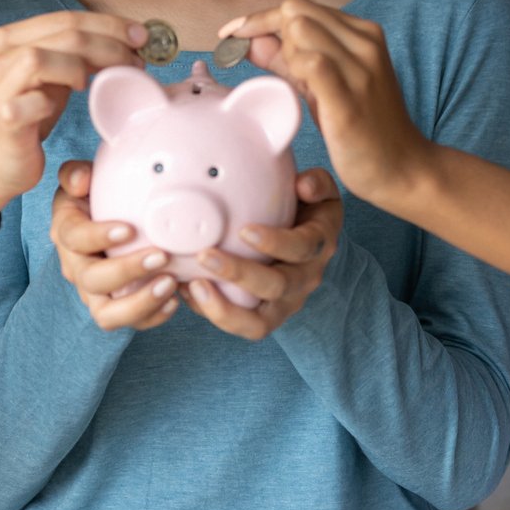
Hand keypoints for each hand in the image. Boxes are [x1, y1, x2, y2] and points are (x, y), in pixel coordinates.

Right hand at [0, 13, 147, 219]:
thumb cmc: (29, 116)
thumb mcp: (53, 77)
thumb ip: (77, 55)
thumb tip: (129, 41)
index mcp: (10, 38)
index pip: (66, 19)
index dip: (108, 24)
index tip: (141, 37)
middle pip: (63, 35)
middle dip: (108, 45)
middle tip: (136, 61)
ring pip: (41, 58)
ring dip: (80, 68)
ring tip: (95, 85)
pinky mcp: (2, 117)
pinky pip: (33, 101)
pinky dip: (52, 102)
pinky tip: (59, 109)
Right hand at [49, 161, 182, 331]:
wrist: (109, 222)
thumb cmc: (96, 199)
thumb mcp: (82, 180)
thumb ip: (76, 174)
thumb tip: (81, 179)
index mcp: (67, 232)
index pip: (75, 238)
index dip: (99, 236)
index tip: (128, 229)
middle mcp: (76, 268)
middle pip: (93, 279)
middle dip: (128, 270)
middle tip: (161, 256)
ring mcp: (94, 293)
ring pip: (107, 314)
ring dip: (140, 302)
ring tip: (170, 283)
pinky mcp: (115, 308)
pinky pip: (130, 323)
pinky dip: (154, 316)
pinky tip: (176, 298)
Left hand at [179, 169, 342, 339]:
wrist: (312, 245)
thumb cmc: (308, 211)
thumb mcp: (321, 192)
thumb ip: (317, 183)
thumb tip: (303, 185)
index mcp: (318, 245)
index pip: (301, 248)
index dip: (275, 242)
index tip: (245, 230)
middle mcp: (305, 279)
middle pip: (276, 286)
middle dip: (239, 273)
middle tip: (205, 255)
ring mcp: (286, 303)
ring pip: (259, 322)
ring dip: (224, 308)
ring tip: (194, 286)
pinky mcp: (266, 317)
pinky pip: (242, 326)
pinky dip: (214, 312)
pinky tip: (189, 291)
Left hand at [219, 0, 433, 208]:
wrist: (404, 169)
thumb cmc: (362, 128)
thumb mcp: (322, 86)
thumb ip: (287, 60)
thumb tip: (248, 40)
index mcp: (362, 34)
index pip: (298, 6)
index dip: (260, 19)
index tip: (232, 34)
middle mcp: (364, 43)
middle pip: (295, 11)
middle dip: (273, 36)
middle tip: (283, 75)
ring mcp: (360, 68)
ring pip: (299, 30)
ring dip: (284, 56)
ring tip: (299, 89)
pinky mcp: (350, 98)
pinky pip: (310, 64)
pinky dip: (293, 72)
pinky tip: (299, 95)